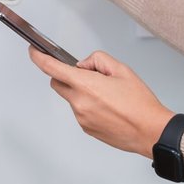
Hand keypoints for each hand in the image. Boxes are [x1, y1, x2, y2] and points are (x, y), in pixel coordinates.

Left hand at [29, 48, 172, 158]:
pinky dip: (88, 106)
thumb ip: (98, 60)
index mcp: (86, 85)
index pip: (52, 68)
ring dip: (82, 93)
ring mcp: (81, 118)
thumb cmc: (140, 104)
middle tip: (88, 75)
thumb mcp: (121, 69)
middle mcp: (79, 103)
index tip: (34, 52)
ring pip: (71, 98)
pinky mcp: (86, 128)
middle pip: (58, 84)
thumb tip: (84, 65)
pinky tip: (108, 107)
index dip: (39, 58)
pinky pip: (80, 111)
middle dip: (65, 76)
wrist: (149, 131)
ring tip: (108, 96)